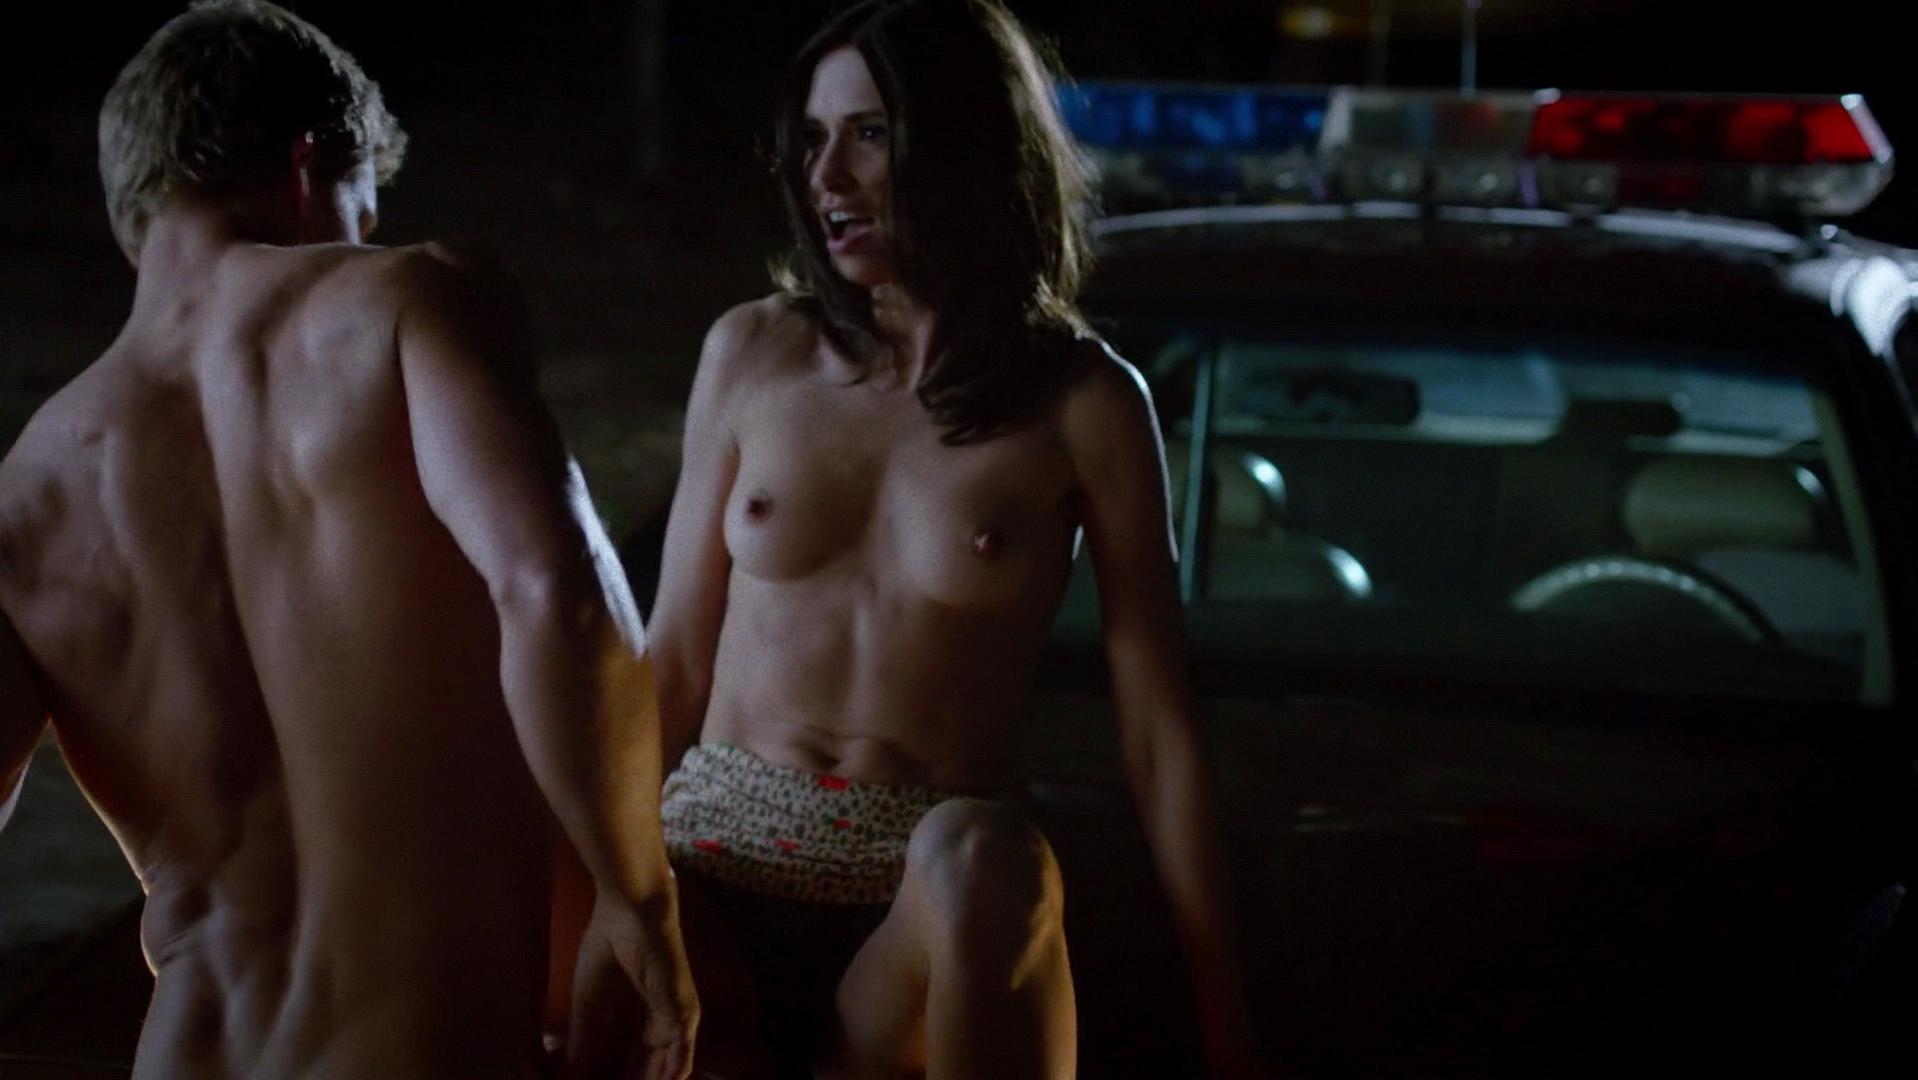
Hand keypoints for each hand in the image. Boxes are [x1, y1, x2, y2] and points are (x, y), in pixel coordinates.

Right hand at [565, 887, 699, 1079]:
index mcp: (638, 1024)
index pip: (625, 1066)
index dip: (609, 1078)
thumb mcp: (588, 1008)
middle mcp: (659, 1028)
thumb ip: (582, 1046)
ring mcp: (675, 1023)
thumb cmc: (607, 949)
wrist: (628, 914)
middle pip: (644, 1073)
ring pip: (663, 1073)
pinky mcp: (684, 1017)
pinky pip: (680, 1061)